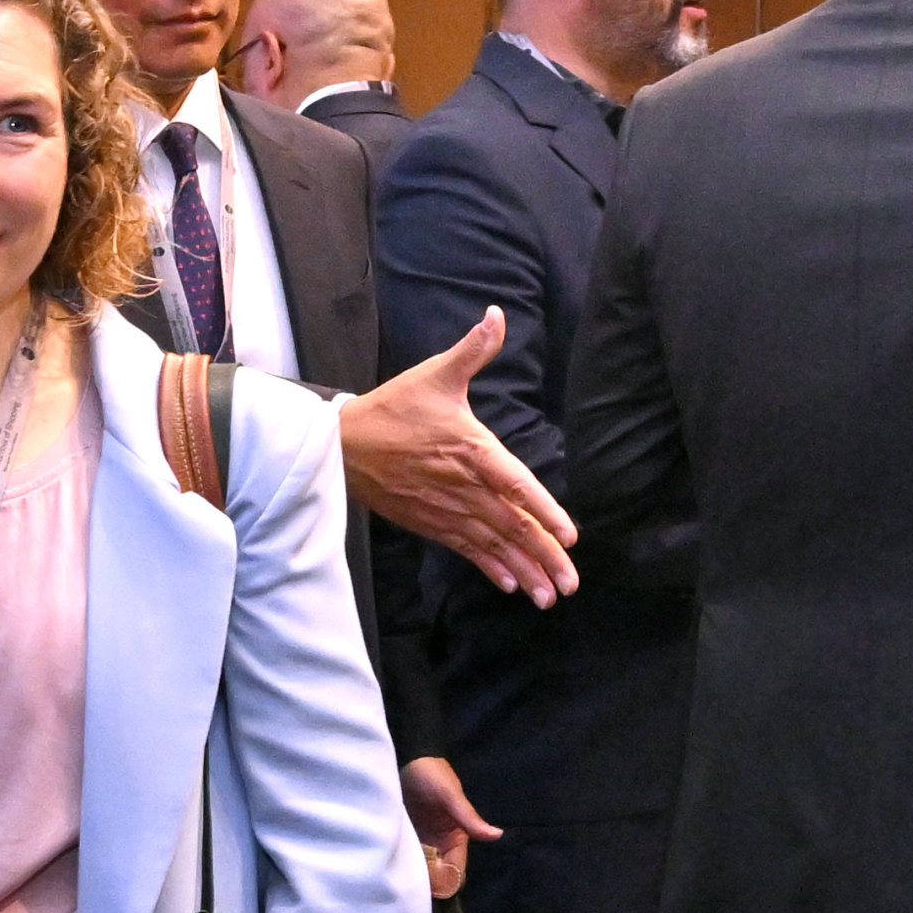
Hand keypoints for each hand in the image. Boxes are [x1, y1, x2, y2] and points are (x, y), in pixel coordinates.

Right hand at [340, 315, 576, 605]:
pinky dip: (489, 568)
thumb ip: (473, 350)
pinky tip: (510, 585)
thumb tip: (497, 315)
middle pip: (511, 525)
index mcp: (472, 450)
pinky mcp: (430, 523)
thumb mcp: (435, 374)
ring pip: (493, 544)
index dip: (544, 511)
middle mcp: (463, 486)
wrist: (341, 445)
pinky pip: (466, 550)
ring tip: (549, 597)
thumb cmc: (393, 408)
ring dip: (522, 571)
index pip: (516, 485)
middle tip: (571, 583)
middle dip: (543, 556)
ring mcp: (446, 509)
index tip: (569, 537)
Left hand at [402, 755, 500, 901]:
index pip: (455, 872)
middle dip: (427, 883)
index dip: (445, 881)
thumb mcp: (450, 795)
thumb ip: (469, 817)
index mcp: (456, 839)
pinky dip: (400, 864)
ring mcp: (422, 843)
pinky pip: (405, 859)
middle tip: (409, 880)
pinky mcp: (404, 839)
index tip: (429, 882)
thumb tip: (497, 834)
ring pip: (421, 871)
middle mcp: (440, 845)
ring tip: (398, 873)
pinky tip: (390, 864)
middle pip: (437, 876)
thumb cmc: (430, 774)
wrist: (403, 759)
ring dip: (413, 875)